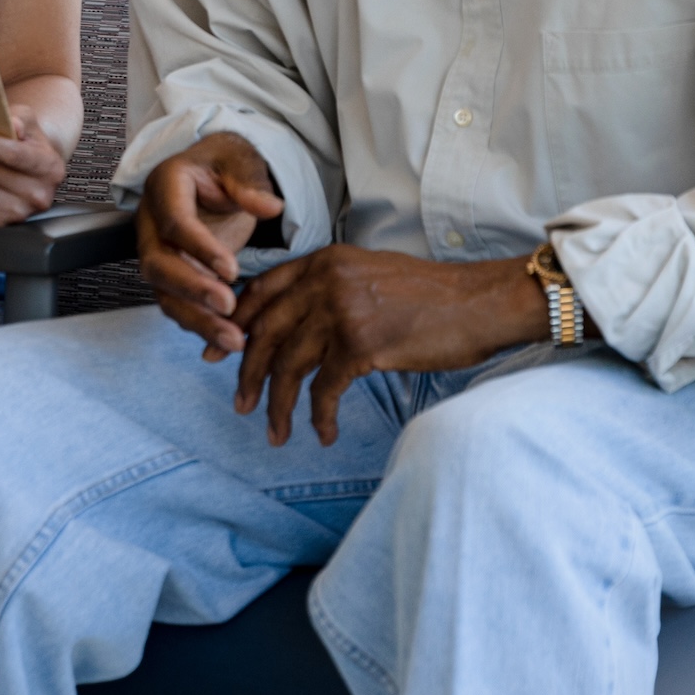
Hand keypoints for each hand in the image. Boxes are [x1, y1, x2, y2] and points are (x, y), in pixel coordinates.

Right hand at [136, 133, 284, 355]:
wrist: (214, 176)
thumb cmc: (225, 165)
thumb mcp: (240, 159)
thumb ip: (251, 180)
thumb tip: (269, 207)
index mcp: (164, 185)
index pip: (174, 223)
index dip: (200, 248)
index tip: (232, 270)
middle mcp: (150, 223)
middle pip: (158, 265)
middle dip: (192, 291)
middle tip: (229, 307)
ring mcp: (157, 252)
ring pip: (164, 294)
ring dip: (197, 320)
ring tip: (234, 341)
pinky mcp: (171, 276)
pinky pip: (178, 306)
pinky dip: (202, 325)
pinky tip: (229, 340)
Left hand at [232, 247, 548, 446]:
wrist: (479, 302)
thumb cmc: (429, 295)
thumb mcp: (368, 276)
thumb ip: (328, 289)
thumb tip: (291, 324)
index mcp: (324, 261)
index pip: (261, 292)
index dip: (234, 325)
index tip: (215, 354)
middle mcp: (326, 281)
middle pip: (266, 332)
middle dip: (248, 373)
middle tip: (239, 405)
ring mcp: (342, 311)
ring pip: (290, 366)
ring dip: (279, 406)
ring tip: (275, 433)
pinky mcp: (363, 345)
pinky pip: (325, 390)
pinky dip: (320, 417)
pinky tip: (326, 433)